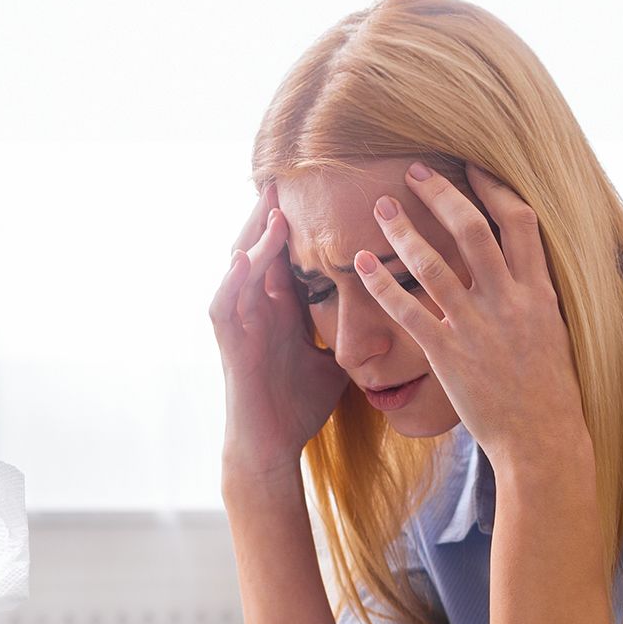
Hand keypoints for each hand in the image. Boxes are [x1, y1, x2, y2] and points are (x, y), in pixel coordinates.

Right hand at [209, 186, 350, 483]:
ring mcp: (241, 324)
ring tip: (271, 205)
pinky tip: (245, 258)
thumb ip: (352, 335)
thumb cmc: (299, 407)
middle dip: (272, 213)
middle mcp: (257, 308)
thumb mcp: (335, 361)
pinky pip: (226, 304)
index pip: (288, 252)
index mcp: (280, 308)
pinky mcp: (229, 345)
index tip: (322, 188)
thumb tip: (397, 319)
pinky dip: (234, 280)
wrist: (271, 447)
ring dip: (254, 237)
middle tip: (290, 176)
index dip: (300, 221)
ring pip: (241, 268)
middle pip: (260, 248)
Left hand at [355, 162, 589, 470]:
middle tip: (414, 172)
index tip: (472, 165)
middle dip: (442, 195)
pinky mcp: (449, 355)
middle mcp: (509, 301)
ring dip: (403, 232)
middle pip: (473, 230)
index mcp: (538, 291)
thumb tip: (522, 268)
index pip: (520, 221)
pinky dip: (382, 285)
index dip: (494, 187)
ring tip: (382, 208)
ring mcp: (477, 327)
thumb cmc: (548, 392)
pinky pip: (409, 311)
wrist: (542, 440)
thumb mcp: (552, 332)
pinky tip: (362, 265)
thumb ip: (532, 296)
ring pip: (434, 265)